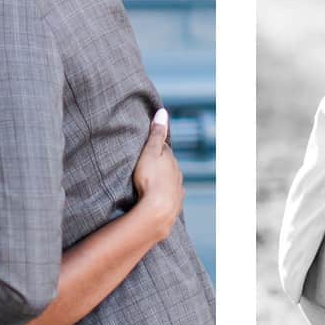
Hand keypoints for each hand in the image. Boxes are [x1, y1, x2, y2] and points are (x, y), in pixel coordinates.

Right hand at [131, 109, 183, 241]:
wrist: (158, 211)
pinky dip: (166, 194)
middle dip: (161, 164)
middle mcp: (177, 174)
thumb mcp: (150, 153)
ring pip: (171, 181)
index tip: (148, 146)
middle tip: (147, 165)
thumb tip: (163, 112)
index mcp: (171, 160)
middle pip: (169, 165)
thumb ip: (156, 134)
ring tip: (151, 182)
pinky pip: (171, 196)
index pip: (164, 149)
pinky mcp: (175, 205)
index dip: (155, 147)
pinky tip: (160, 197)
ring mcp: (177, 190)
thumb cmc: (150, 179)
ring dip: (163, 180)